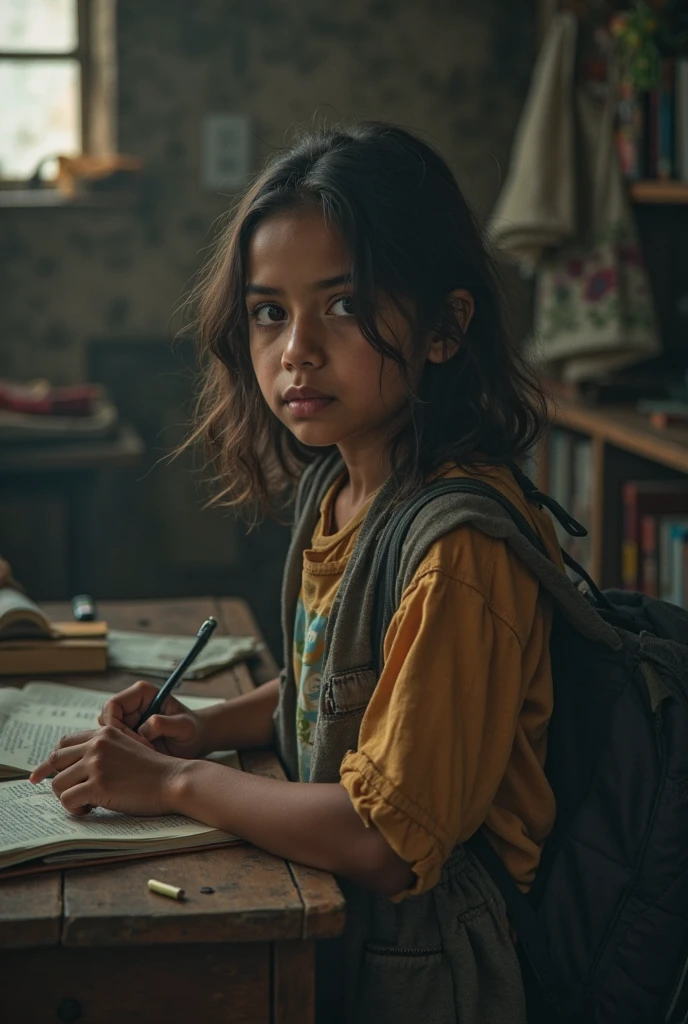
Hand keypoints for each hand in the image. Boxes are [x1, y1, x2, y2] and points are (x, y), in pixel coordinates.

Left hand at [28, 726, 181, 815]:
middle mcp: (97, 745)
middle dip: (46, 775)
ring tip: (85, 803)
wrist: (173, 780)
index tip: (43, 771)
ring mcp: (97, 764)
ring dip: (67, 796)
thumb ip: (105, 751)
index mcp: (105, 733)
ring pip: (58, 782)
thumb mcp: (128, 748)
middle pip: (56, 760)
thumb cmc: (154, 771)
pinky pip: (67, 799)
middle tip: (43, 786)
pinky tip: (89, 810)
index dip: (53, 758)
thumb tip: (77, 767)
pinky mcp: (98, 785)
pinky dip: (74, 809)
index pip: (66, 742)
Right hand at [98, 680, 207, 758]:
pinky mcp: (126, 733)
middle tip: (139, 752)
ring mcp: (127, 719)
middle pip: (105, 719)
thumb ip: (164, 724)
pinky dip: (122, 753)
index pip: (113, 705)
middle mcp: (131, 703)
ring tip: (143, 754)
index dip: (117, 725)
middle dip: (118, 738)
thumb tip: (143, 728)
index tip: (136, 742)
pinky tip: (140, 759)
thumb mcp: (184, 727)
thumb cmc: (192, 730)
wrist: (195, 742)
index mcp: (142, 693)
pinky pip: (113, 743)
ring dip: (119, 747)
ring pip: (106, 733)